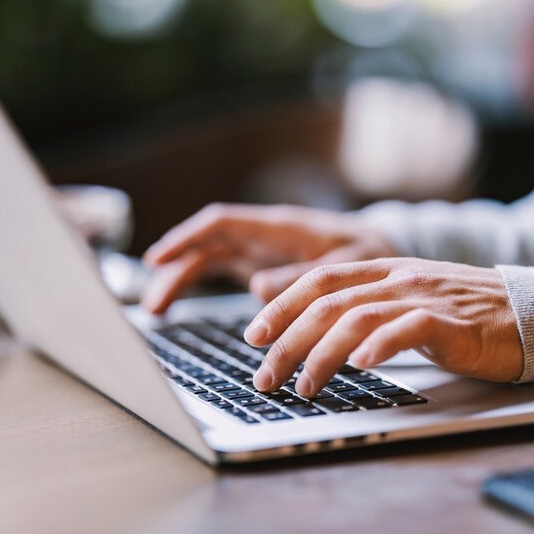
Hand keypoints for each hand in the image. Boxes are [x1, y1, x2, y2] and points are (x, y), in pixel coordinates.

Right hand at [142, 203, 395, 312]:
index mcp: (280, 226)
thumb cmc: (366, 252)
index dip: (187, 236)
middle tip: (153, 303)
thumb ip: (302, 277)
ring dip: (180, 279)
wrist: (380, 249)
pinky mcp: (261, 265)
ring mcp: (259, 250)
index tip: (158, 257)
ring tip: (158, 310)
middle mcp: (262, 236)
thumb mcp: (345, 265)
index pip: (222, 222)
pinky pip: (222, 271)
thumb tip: (257, 288)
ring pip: (208, 259)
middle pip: (207, 244)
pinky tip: (182, 302)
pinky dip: (199, 283)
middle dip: (175, 267)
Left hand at [245, 257, 523, 396]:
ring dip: (321, 354)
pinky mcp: (449, 321)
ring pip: (356, 318)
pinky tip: (360, 366)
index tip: (254, 335)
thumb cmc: (459, 310)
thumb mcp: (404, 298)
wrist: (524, 308)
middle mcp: (395, 278)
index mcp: (381, 270)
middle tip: (265, 375)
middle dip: (288, 340)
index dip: (280, 305)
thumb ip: (364, 307)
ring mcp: (421, 296)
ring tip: (303, 386)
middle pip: (326, 303)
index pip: (317, 280)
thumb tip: (317, 332)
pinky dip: (379, 346)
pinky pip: (407, 328)